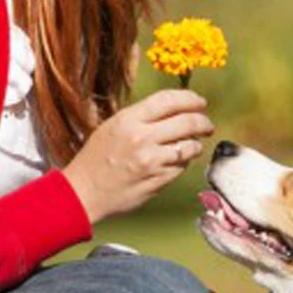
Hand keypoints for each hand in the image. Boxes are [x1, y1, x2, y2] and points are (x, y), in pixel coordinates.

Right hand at [63, 89, 213, 224]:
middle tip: (207, 125)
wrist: (85, 193)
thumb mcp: (113, 127)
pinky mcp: (158, 181)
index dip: (190, 98)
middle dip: (203, 122)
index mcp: (129, 120)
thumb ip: (141, 118)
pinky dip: (184, 163)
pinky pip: (181, 168)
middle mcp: (142, 138)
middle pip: (187, 122)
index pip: (169, 100)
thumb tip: (174, 111)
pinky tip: (178, 161)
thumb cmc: (96, 159)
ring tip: (194, 144)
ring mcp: (152, 162)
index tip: (200, 102)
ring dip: (196, 144)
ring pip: (189, 147)